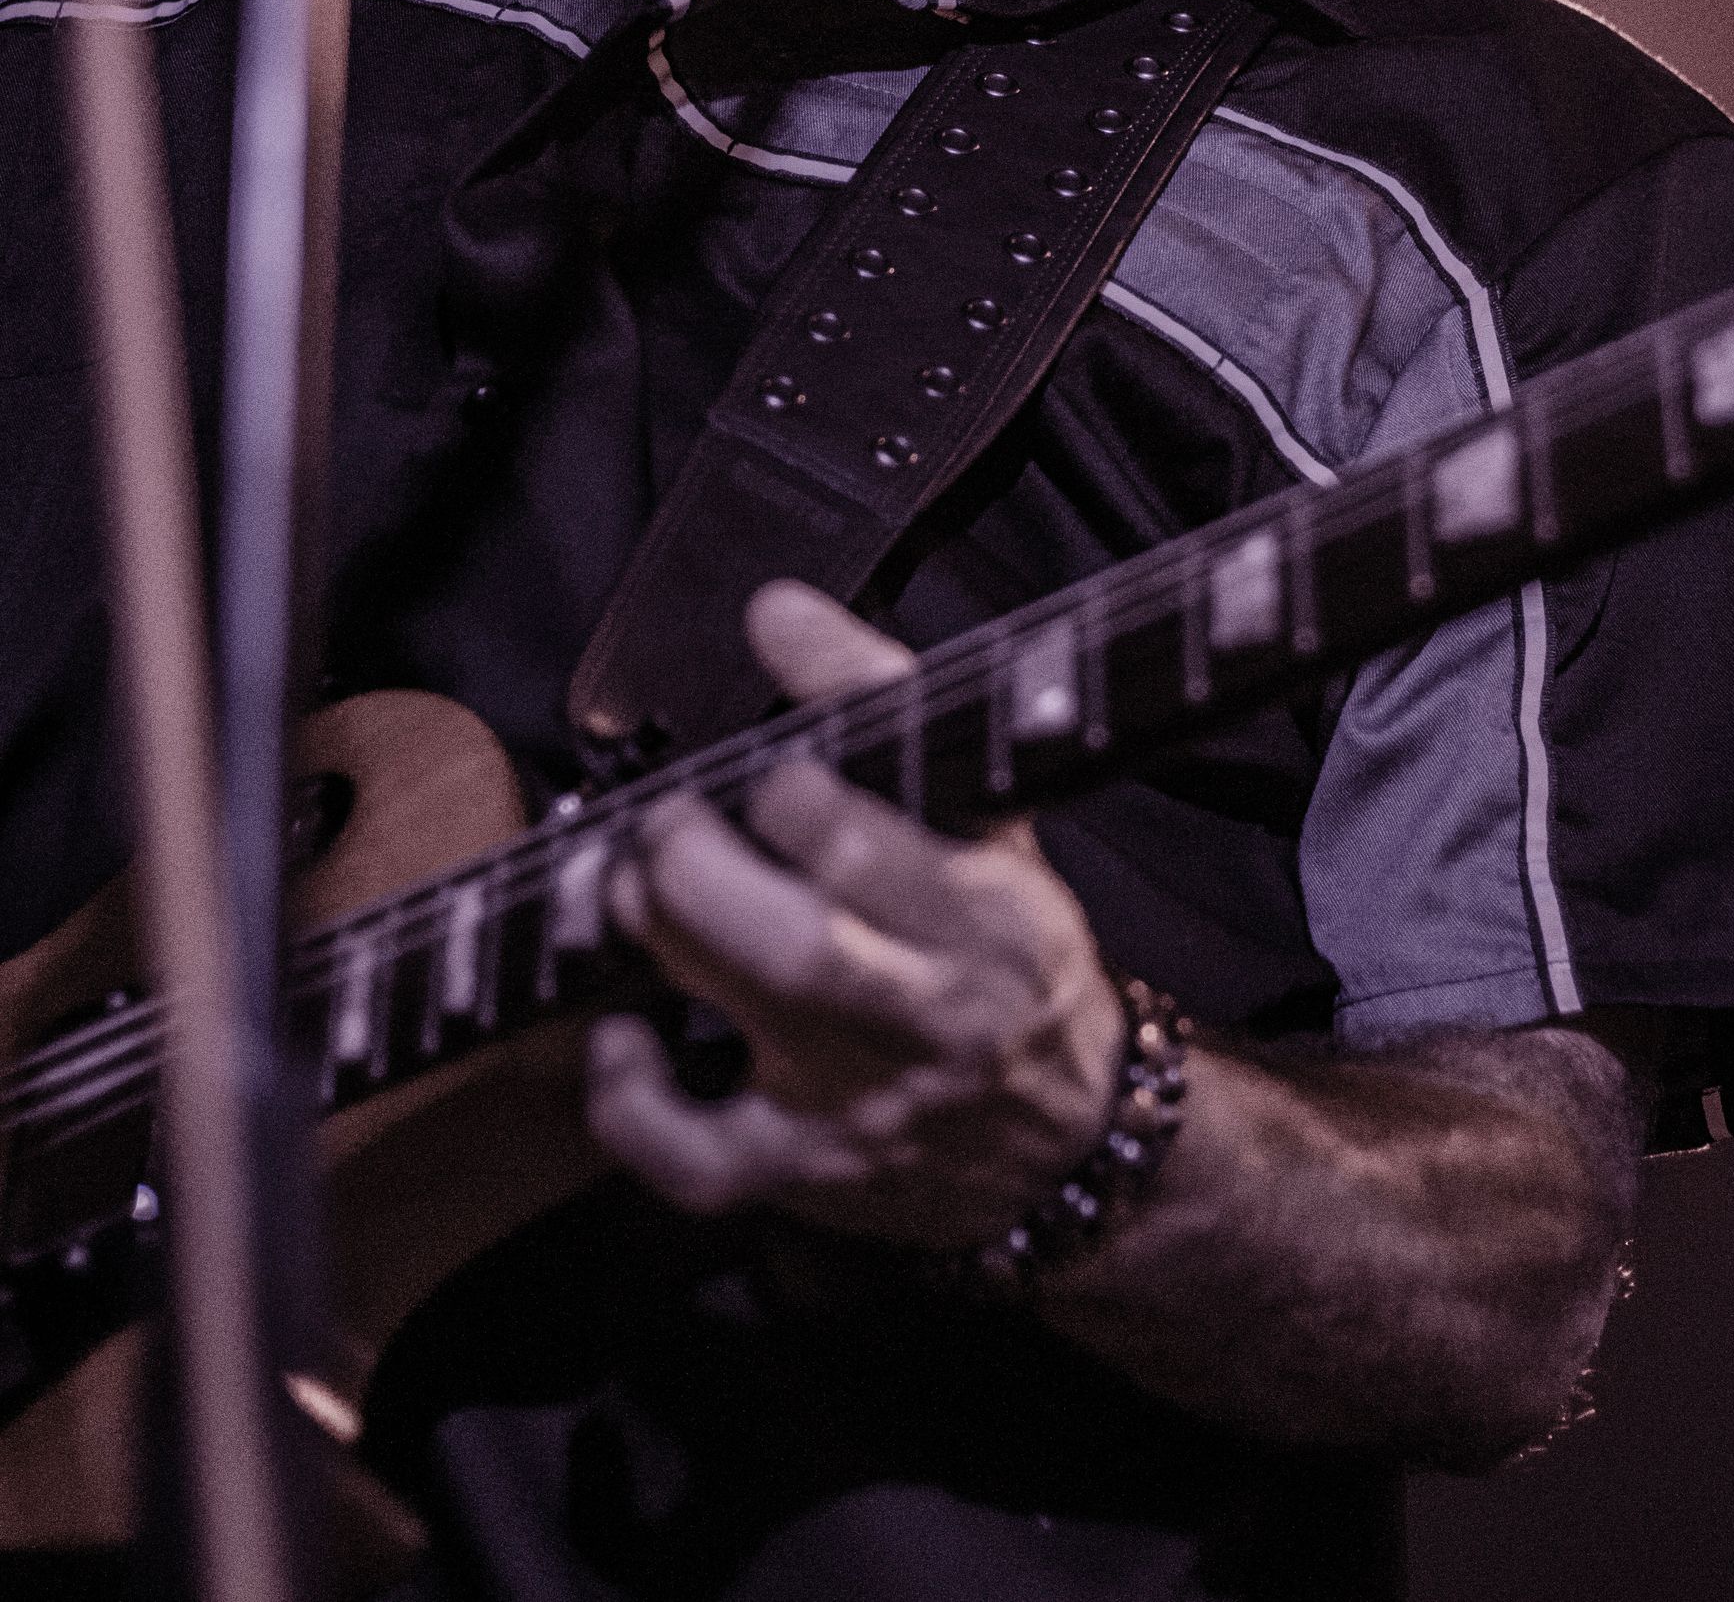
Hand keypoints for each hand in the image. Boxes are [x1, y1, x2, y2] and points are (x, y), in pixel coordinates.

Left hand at [585, 580, 1125, 1248]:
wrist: (1063, 1138)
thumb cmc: (1007, 953)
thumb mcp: (985, 818)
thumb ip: (879, 700)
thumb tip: (773, 610)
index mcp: (987, 912)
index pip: (887, 852)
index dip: (800, 803)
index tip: (763, 772)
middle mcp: (929, 1008)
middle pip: (808, 949)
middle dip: (704, 868)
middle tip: (665, 821)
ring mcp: (864, 1099)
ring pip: (762, 1020)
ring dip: (665, 935)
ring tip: (630, 882)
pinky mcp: (806, 1173)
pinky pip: (700, 1161)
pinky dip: (635, 1105)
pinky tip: (620, 1036)